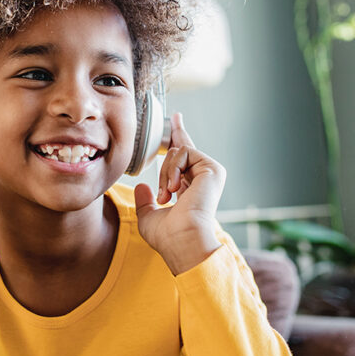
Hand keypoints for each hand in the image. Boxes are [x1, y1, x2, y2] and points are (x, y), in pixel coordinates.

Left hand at [134, 113, 225, 274]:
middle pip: (186, 147)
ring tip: (166, 194)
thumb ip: (145, 201)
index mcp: (190, 189)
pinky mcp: (212, 168)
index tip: (175, 122)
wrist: (183, 240)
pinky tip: (174, 188)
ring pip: (176, 152)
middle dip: (176, 132)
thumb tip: (142, 187)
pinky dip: (172, 168)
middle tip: (174, 115)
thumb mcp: (149, 217)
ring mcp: (209, 173)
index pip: (183, 161)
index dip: (177, 140)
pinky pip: (183, 152)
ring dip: (164, 172)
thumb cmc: (168, 236)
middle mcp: (202, 179)